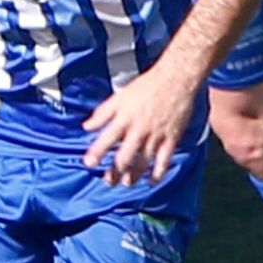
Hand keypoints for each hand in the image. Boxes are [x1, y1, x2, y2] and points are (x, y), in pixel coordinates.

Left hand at [82, 65, 197, 185]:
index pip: (107, 139)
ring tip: (126, 183)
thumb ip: (102, 113)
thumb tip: (86, 126)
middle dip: (114, 171)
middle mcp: (139, 129)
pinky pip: (164, 160)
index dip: (97, 152)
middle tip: (108, 181)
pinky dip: (158, 173)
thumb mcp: (119, 96)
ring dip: (133, 175)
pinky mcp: (172, 138)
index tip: (89, 163)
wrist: (176, 79)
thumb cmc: (146, 86)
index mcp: (125, 118)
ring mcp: (156, 135)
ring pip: (143, 162)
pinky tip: (152, 180)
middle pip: (124, 157)